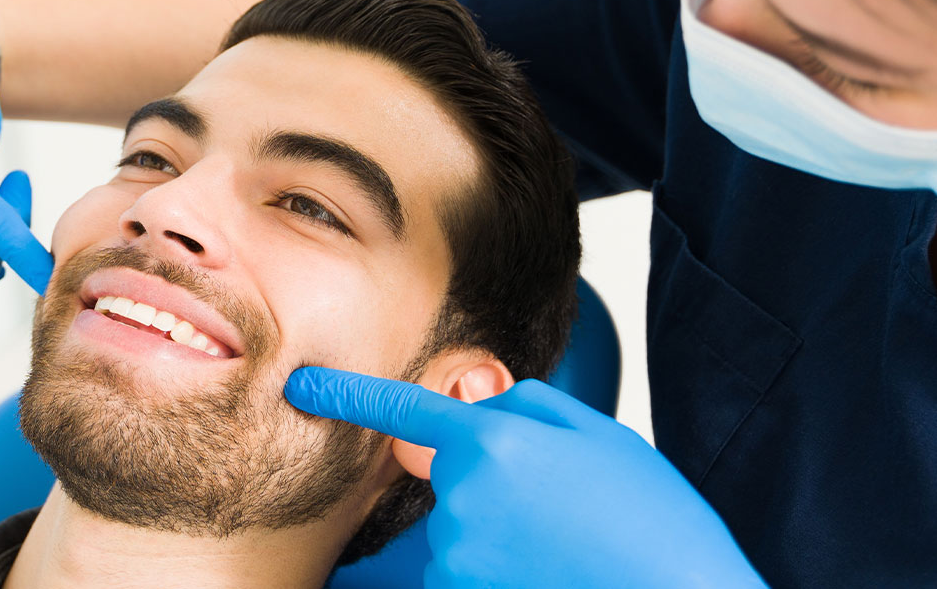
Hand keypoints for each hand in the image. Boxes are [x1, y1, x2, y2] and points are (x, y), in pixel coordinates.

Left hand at [285, 367, 765, 588]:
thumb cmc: (652, 521)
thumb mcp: (599, 437)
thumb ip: (526, 411)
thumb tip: (478, 408)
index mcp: (495, 443)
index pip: (403, 410)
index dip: (347, 395)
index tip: (305, 386)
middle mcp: (463, 497)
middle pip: (453, 478)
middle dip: (492, 483)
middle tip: (563, 508)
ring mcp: (460, 553)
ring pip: (462, 530)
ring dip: (501, 534)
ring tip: (566, 547)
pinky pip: (468, 570)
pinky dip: (502, 570)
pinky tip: (551, 571)